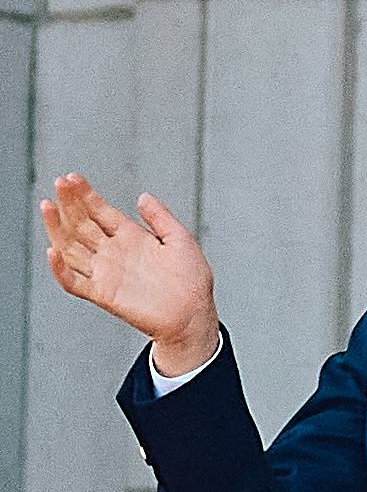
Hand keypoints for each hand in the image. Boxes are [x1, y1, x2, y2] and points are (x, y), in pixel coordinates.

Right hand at [39, 175, 221, 376]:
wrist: (194, 314)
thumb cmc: (191, 280)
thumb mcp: (180, 239)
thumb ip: (160, 217)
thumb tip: (143, 196)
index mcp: (132, 238)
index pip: (101, 212)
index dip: (86, 195)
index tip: (72, 178)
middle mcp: (114, 253)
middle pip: (83, 224)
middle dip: (70, 203)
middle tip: (59, 183)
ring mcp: (106, 273)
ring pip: (72, 248)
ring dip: (57, 228)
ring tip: (48, 207)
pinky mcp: (103, 294)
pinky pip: (74, 281)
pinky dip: (60, 269)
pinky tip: (53, 250)